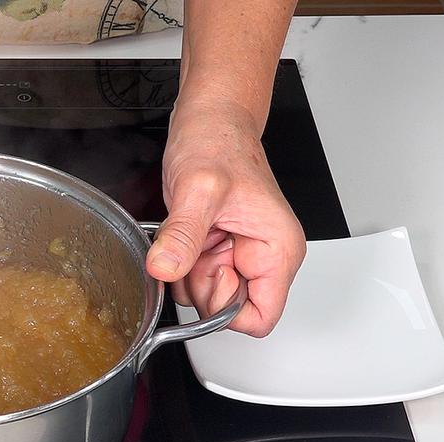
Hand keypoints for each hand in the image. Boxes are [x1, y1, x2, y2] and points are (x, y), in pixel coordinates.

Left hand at [147, 103, 305, 336]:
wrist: (210, 120)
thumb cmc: (218, 142)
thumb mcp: (199, 188)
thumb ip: (183, 233)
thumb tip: (166, 269)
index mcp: (277, 250)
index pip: (261, 318)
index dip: (226, 310)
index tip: (207, 275)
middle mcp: (263, 258)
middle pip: (228, 311)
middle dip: (200, 286)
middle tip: (192, 246)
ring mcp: (238, 255)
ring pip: (207, 296)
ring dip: (185, 274)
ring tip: (187, 233)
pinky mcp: (217, 250)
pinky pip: (193, 278)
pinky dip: (178, 263)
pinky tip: (181, 234)